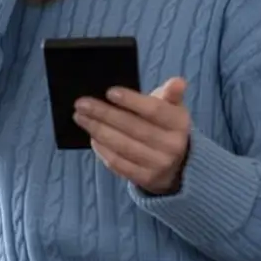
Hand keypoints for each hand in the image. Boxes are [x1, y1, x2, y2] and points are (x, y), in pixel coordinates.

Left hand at [73, 78, 190, 194]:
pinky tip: (92, 137)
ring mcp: (159, 164)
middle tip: (82, 104)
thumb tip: (178, 82)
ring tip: (80, 118)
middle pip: (134, 127)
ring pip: (123, 146)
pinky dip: (103, 150)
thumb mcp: (172, 108)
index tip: (109, 92)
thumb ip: (171, 94)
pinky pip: (119, 164)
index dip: (132, 101)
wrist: (178, 165)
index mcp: (180, 123)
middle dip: (105, 114)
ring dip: (98, 130)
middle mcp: (172, 145)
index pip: (154, 110)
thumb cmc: (166, 127)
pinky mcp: (146, 178)